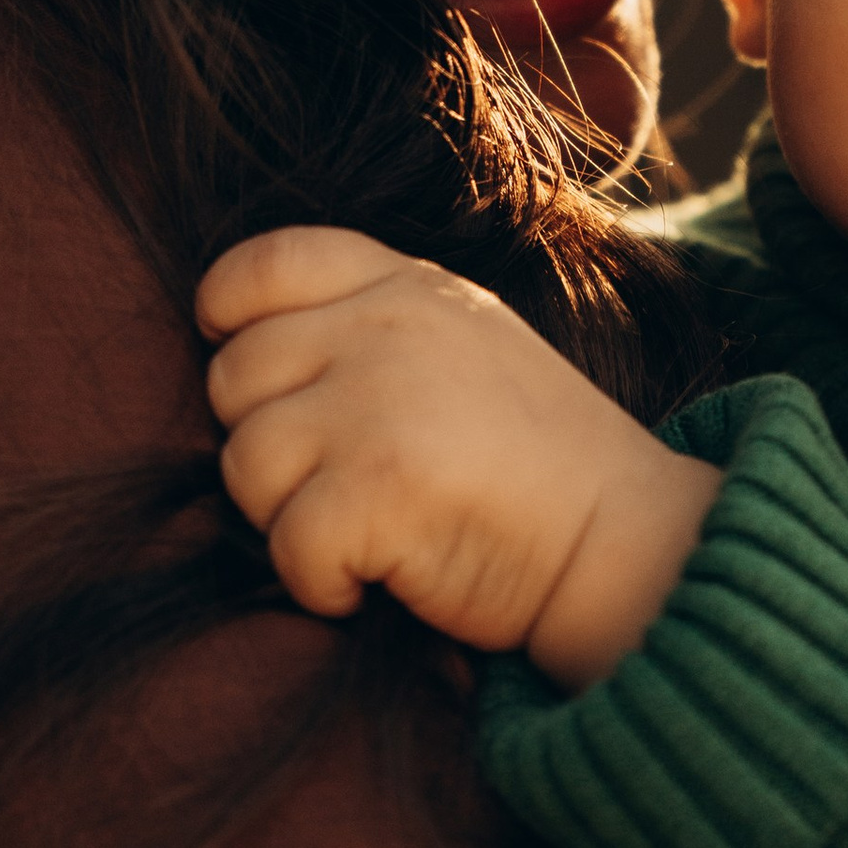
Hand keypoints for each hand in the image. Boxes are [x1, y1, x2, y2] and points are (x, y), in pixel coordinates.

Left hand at [196, 228, 721, 689]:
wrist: (620, 542)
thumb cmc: (536, 461)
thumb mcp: (464, 341)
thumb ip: (368, 322)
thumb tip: (239, 346)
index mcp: (405, 286)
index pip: (264, 263)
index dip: (227, 316)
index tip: (258, 380)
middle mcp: (383, 329)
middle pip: (233, 380)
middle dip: (269, 448)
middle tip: (340, 485)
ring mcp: (377, 404)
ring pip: (244, 465)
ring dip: (288, 519)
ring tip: (365, 530)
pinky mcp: (375, 488)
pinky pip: (285, 544)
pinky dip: (319, 584)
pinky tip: (374, 580)